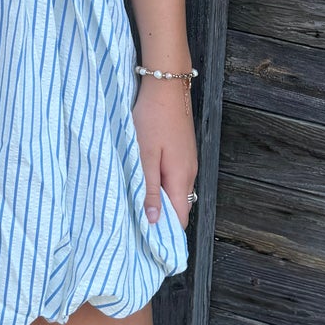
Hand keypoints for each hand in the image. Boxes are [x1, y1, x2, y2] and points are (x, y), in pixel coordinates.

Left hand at [131, 76, 197, 229]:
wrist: (166, 84)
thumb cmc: (152, 118)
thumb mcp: (145, 155)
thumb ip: (150, 188)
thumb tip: (153, 220)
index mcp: (181, 177)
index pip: (181, 218)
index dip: (165, 232)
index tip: (146, 240)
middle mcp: (189, 172)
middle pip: (178, 206)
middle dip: (160, 218)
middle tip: (134, 224)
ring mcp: (188, 161)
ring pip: (175, 191)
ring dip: (159, 199)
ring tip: (136, 204)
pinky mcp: (182, 151)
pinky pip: (174, 177)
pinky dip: (161, 184)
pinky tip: (145, 180)